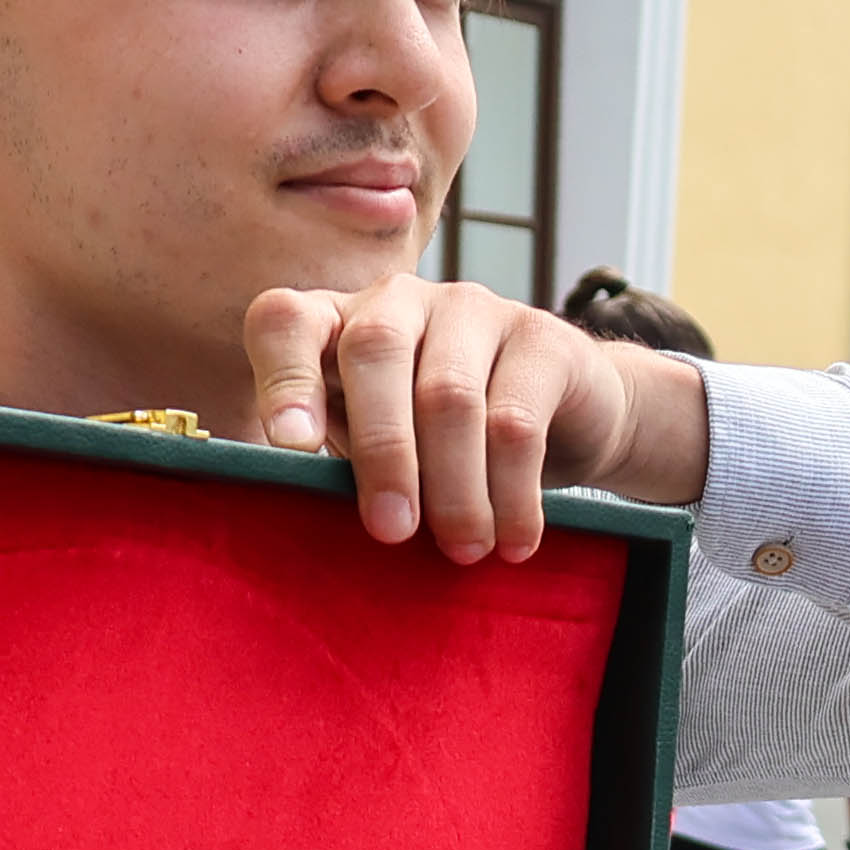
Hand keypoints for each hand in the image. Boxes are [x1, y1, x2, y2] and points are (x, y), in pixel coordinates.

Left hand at [238, 273, 701, 562]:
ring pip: (450, 395)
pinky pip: (517, 420)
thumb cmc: (439, 446)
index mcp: (336, 323)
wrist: (565, 420)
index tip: (292, 446)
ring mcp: (471, 308)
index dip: (283, 379)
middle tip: (391, 531)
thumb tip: (305, 524)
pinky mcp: (540, 337)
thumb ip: (339, 465)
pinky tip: (514, 541)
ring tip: (463, 550)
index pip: (286, 322)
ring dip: (454, 487)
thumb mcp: (374, 450)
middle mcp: (397, 299)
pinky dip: (513, 493)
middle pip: (376, 351)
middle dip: (382, 450)